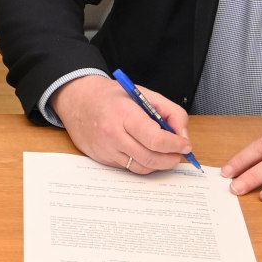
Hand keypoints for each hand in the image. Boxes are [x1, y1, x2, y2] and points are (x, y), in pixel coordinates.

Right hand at [50, 74, 193, 174]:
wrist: (77, 100)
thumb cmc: (111, 97)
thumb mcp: (143, 94)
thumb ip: (170, 112)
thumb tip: (183, 136)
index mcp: (124, 113)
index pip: (156, 139)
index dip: (175, 145)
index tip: (185, 145)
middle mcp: (113, 134)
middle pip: (151, 158)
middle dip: (171, 158)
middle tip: (179, 153)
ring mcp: (106, 149)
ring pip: (142, 167)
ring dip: (159, 164)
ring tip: (165, 154)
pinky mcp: (102, 158)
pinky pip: (129, 168)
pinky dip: (142, 163)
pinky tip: (145, 152)